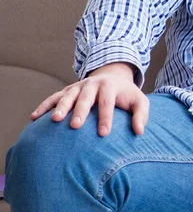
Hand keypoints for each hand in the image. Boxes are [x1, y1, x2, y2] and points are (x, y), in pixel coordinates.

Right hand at [30, 62, 148, 136]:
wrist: (113, 77)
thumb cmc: (126, 96)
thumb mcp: (139, 101)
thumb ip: (141, 115)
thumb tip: (139, 132)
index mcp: (110, 87)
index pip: (107, 102)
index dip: (105, 117)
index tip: (103, 133)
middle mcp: (92, 85)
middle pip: (85, 97)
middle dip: (80, 111)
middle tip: (75, 126)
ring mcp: (78, 87)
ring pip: (67, 95)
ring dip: (61, 107)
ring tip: (54, 120)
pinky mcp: (67, 90)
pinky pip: (53, 97)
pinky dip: (44, 106)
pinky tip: (34, 118)